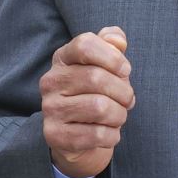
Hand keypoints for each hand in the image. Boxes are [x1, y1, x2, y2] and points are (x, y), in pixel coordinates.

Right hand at [41, 27, 134, 177]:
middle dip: (123, 92)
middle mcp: (51, 81)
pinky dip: (112, 135)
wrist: (79, 136)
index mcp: (62, 58)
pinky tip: (108, 133)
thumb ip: (112, 46)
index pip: (85, 45)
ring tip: (117, 116)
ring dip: (119, 114)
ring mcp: (50, 108)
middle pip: (96, 77)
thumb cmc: (96, 94)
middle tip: (127, 100)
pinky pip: (97, 134)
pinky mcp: (54, 135)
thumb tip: (117, 40)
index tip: (125, 70)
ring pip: (99, 107)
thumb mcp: (106, 66)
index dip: (112, 57)